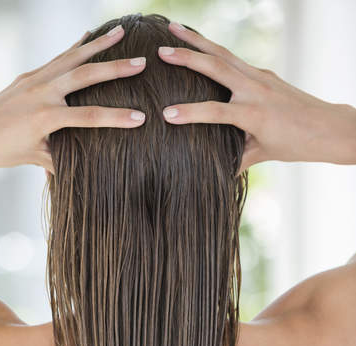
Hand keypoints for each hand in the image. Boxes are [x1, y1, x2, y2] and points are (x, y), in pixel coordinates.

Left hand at [0, 25, 146, 173]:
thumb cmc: (1, 152)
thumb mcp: (34, 158)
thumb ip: (60, 158)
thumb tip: (86, 167)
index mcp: (45, 117)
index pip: (89, 116)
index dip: (116, 118)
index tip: (141, 118)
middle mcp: (41, 92)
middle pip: (85, 75)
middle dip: (115, 68)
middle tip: (141, 62)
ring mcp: (34, 79)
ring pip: (72, 57)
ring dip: (97, 44)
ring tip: (120, 32)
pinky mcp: (29, 75)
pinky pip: (58, 58)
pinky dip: (75, 47)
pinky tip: (90, 36)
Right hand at [159, 22, 355, 172]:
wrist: (326, 126)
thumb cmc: (294, 145)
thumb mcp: (262, 155)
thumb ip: (236, 160)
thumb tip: (213, 174)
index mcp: (253, 114)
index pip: (215, 112)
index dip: (190, 114)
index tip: (166, 114)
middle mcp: (256, 90)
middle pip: (216, 67)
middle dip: (188, 57)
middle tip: (161, 51)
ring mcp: (260, 77)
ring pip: (223, 53)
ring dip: (197, 40)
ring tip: (173, 28)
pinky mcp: (263, 73)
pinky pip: (232, 57)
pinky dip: (213, 49)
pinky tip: (198, 43)